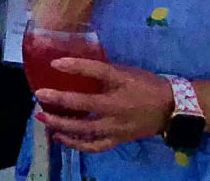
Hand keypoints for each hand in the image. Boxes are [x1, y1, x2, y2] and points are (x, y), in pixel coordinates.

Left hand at [34, 58, 175, 152]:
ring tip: (44, 120)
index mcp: (119, 90)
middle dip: (59, 105)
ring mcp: (116, 129)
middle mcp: (116, 112)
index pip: (95, 75)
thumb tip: (69, 64)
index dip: (75, 67)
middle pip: (83, 110)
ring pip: (86, 132)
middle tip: (38, 98)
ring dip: (62, 127)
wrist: (171, 109)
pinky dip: (77, 144)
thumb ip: (99, 69)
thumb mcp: (124, 72)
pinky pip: (95, 146)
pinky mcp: (118, 139)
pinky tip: (61, 138)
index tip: (54, 63)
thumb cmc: (145, 85)